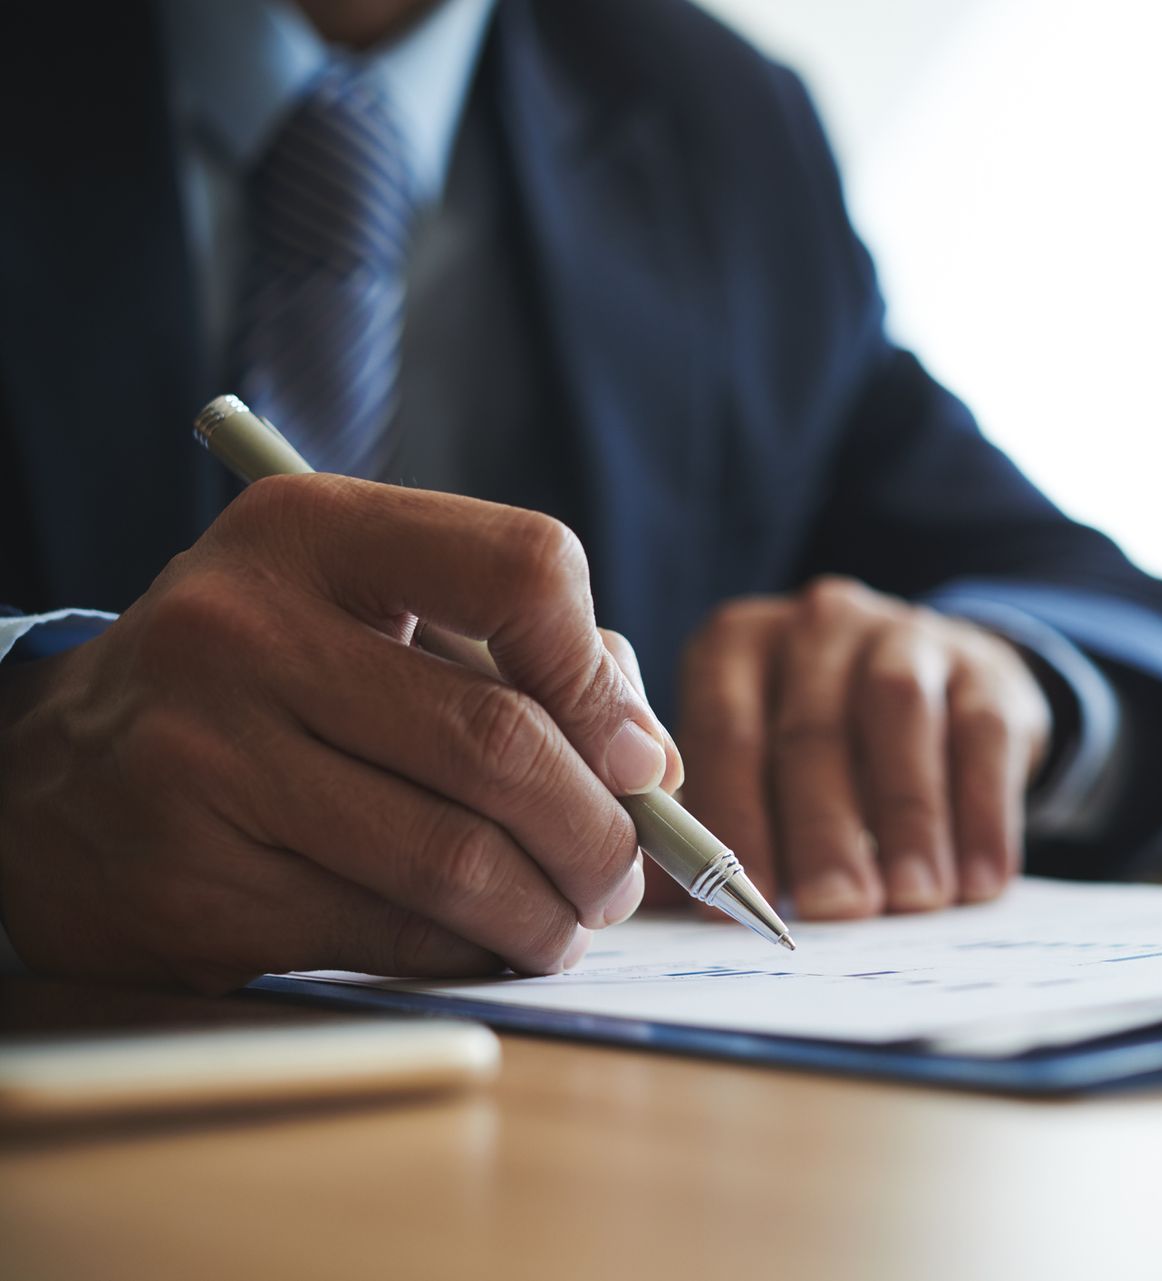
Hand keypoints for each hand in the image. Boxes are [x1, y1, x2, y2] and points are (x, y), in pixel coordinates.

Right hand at [0, 475, 680, 990]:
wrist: (56, 774)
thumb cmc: (266, 686)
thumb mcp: (370, 618)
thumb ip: (521, 659)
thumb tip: (651, 765)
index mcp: (310, 533)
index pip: (522, 569)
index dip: (603, 676)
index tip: (633, 756)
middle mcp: (244, 630)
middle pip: (500, 742)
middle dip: (599, 832)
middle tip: (622, 876)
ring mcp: (204, 759)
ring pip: (455, 858)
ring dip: (547, 912)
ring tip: (568, 921)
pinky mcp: (190, 882)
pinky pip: (389, 934)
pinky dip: (469, 952)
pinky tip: (486, 944)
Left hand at [673, 576, 1050, 918]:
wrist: (944, 691)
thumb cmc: (822, 753)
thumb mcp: (758, 767)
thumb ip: (709, 824)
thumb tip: (645, 906)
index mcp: (737, 645)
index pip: (726, 731)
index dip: (734, 819)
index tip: (739, 900)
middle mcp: (816, 624)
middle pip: (812, 730)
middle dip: (822, 831)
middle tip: (834, 911)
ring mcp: (905, 634)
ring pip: (899, 718)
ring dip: (906, 819)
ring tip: (911, 900)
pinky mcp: (984, 665)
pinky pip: (982, 734)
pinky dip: (980, 813)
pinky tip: (979, 881)